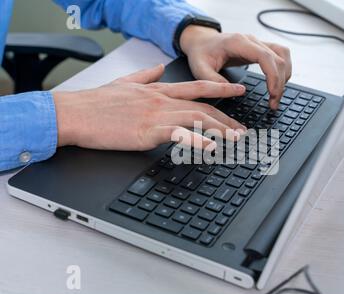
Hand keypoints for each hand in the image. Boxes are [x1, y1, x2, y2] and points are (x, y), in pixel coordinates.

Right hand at [53, 64, 246, 150]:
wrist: (74, 113)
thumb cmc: (96, 102)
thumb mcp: (124, 82)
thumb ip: (145, 75)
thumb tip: (158, 69)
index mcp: (158, 91)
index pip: (197, 86)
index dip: (221, 87)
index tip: (239, 90)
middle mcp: (161, 100)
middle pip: (203, 106)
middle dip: (227, 118)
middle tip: (243, 130)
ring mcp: (155, 115)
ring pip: (196, 118)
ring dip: (220, 129)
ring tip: (236, 139)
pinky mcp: (146, 131)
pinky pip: (178, 134)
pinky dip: (197, 140)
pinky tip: (210, 147)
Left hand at [180, 26, 291, 108]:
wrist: (201, 41)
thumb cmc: (200, 54)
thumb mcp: (200, 70)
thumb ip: (215, 82)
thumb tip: (238, 92)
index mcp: (238, 43)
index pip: (265, 57)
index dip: (273, 76)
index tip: (273, 94)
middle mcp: (251, 40)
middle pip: (278, 58)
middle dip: (279, 83)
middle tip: (273, 104)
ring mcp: (258, 42)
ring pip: (283, 55)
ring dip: (284, 76)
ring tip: (276, 96)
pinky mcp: (261, 48)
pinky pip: (280, 55)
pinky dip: (283, 70)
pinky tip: (277, 84)